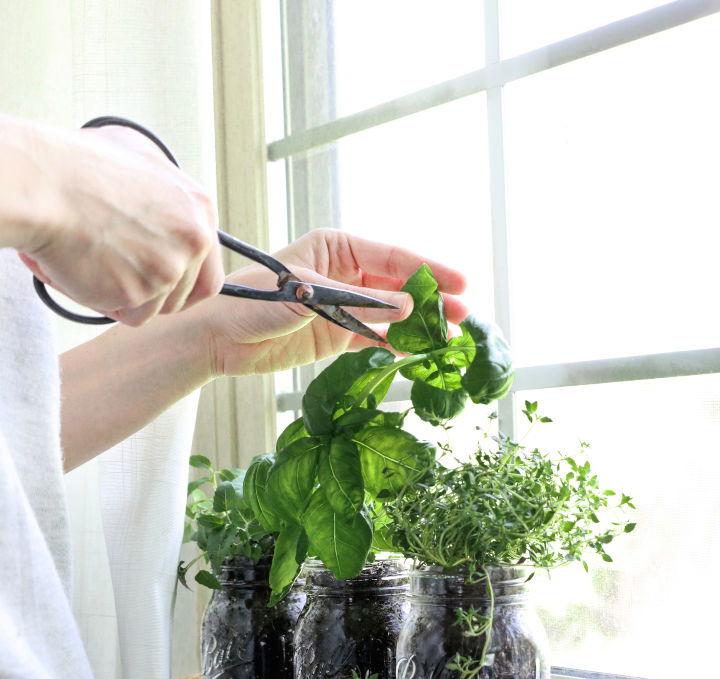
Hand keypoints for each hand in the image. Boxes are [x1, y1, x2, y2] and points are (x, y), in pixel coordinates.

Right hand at [12, 119, 224, 325]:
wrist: (43, 185)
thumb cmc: (78, 166)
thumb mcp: (140, 158)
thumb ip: (165, 195)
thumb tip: (164, 211)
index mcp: (198, 208)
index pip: (208, 268)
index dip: (185, 281)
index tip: (166, 284)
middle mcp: (192, 239)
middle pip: (185, 294)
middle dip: (155, 293)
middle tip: (123, 276)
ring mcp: (168, 269)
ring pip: (155, 307)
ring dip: (127, 295)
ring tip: (96, 260)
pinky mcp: (139, 293)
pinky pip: (129, 314)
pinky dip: (106, 302)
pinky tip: (86, 271)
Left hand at [194, 229, 467, 377]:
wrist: (217, 337)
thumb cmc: (250, 302)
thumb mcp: (306, 296)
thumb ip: (356, 303)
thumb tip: (405, 308)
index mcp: (337, 248)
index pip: (392, 257)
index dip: (428, 269)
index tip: (459, 282)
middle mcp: (345, 273)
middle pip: (399, 284)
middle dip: (431, 298)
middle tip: (463, 314)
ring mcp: (344, 305)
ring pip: (392, 312)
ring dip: (420, 323)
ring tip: (449, 336)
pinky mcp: (337, 334)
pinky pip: (376, 337)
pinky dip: (397, 343)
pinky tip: (419, 350)